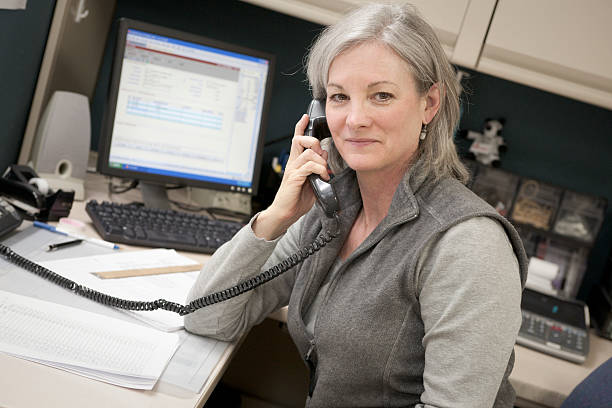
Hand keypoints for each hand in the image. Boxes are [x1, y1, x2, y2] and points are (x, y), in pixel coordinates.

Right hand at [253, 114, 329, 239]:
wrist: (285, 214)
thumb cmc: (297, 199)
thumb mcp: (311, 181)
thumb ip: (317, 168)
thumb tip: (324, 156)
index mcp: (296, 163)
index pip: (296, 140)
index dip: (300, 127)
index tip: (306, 117)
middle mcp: (293, 164)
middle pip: (300, 141)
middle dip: (314, 142)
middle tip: (322, 155)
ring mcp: (293, 170)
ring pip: (309, 153)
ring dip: (321, 161)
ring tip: (324, 173)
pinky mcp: (294, 178)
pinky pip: (309, 166)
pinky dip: (320, 170)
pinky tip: (323, 178)